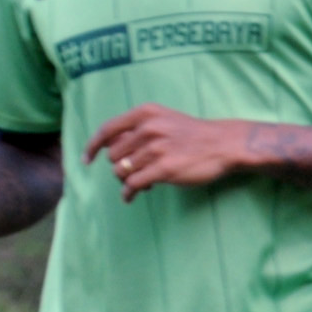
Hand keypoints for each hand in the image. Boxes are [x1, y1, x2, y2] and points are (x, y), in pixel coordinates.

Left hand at [86, 105, 251, 198]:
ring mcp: (156, 149)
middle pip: (114, 155)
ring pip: (122, 171)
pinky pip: (134, 184)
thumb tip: (113, 151)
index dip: (92, 146)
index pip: (107, 130)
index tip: (87, 159)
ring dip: (127, 180)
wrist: (224, 144)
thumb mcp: (165, 120)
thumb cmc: (194, 134)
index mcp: (145, 114)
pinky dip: (129, 193)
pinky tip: (131, 196)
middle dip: (120, 166)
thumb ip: (139, 129)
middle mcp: (148, 129)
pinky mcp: (164, 169)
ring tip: (142, 182)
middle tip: (134, 172)